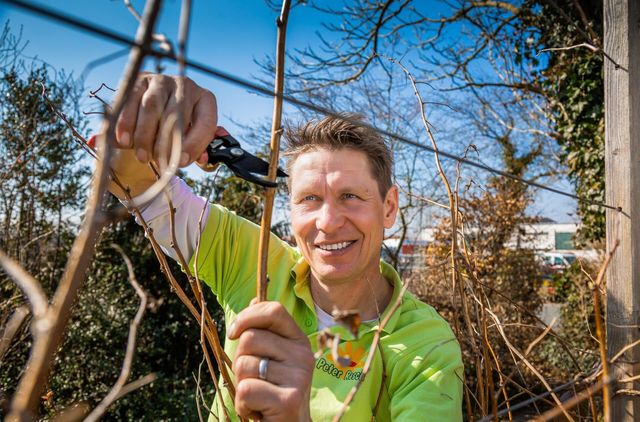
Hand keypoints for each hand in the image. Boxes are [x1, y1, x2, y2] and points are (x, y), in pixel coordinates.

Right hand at [108, 73, 217, 197]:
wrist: (156, 108)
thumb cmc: (179, 128)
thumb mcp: (192, 137)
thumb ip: (198, 151)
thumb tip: (202, 160)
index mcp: (206, 100)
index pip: (205, 123)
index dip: (194, 145)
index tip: (181, 162)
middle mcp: (185, 86)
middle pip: (176, 114)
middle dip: (166, 142)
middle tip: (159, 162)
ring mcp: (161, 81)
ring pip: (151, 106)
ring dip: (145, 135)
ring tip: (142, 157)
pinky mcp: (139, 81)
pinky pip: (130, 102)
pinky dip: (126, 124)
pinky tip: (124, 142)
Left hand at [229, 301, 313, 421]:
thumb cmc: (273, 393)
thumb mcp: (272, 359)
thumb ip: (264, 333)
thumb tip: (254, 300)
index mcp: (299, 341)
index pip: (273, 310)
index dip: (247, 316)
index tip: (234, 334)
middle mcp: (303, 355)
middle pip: (250, 338)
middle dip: (239, 361)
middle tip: (254, 380)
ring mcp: (299, 377)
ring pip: (244, 365)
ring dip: (241, 385)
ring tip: (258, 397)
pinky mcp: (289, 400)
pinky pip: (246, 390)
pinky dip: (243, 404)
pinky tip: (257, 411)